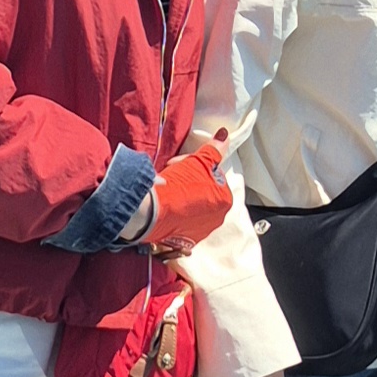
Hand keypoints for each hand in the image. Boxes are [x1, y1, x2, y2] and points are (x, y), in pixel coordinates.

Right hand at [145, 134, 231, 254]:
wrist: (151, 212)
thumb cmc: (177, 187)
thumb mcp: (198, 162)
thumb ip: (214, 150)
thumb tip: (224, 136)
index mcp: (225, 200)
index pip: (213, 176)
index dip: (195, 166)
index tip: (182, 164)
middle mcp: (217, 219)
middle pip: (204, 192)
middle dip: (189, 181)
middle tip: (173, 174)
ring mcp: (200, 232)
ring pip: (192, 206)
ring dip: (182, 196)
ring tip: (167, 190)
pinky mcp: (183, 241)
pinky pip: (181, 221)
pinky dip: (175, 212)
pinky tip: (165, 205)